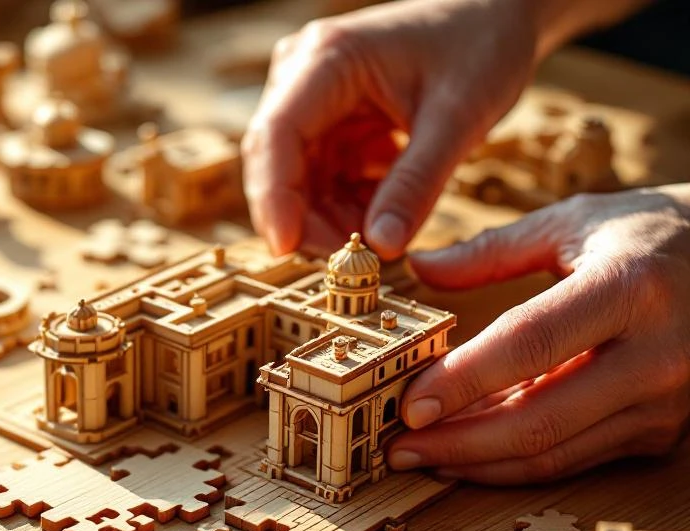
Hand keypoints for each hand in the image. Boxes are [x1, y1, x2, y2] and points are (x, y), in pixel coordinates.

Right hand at [242, 0, 539, 257]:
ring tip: (382, 236)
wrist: (498, 17)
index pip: (275, 136)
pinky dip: (347, 204)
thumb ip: (418, 185)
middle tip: (347, 262)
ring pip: (299, 179)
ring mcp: (313, 100)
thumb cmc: (482, 45)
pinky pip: (323, 177)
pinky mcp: (330, 122)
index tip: (288, 248)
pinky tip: (386, 214)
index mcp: (326, 60)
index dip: (274, 197)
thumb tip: (382, 248)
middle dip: (306, 217)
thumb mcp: (459, 118)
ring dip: (330, 216)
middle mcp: (304, 77)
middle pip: (277, 163)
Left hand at [388, 185, 689, 483]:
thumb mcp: (575, 222)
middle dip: (458, 442)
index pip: (529, 345)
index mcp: (630, 288)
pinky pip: (576, 459)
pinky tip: (471, 455)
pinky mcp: (663, 432)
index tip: (407, 406)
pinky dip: (517, 463)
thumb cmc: (650, 235)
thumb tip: (419, 266)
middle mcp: (657, 354)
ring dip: (479, 463)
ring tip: (423, 457)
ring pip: (556, 453)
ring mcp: (665, 403)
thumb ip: (492, 250)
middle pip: (539, 419)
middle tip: (398, 448)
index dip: (462, 381)